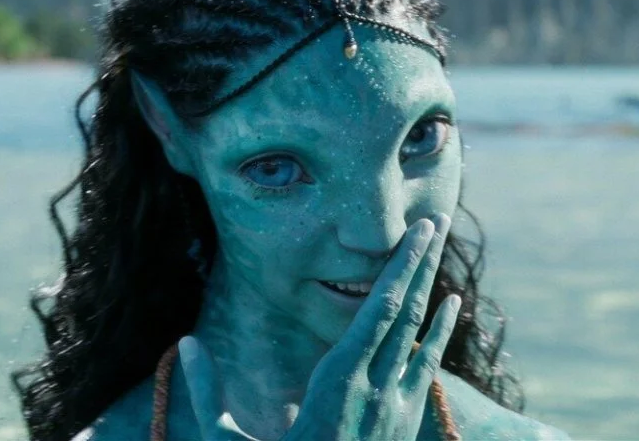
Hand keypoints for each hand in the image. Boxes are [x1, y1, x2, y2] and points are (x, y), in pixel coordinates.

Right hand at [178, 214, 460, 440]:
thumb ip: (206, 394)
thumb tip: (187, 342)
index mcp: (336, 385)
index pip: (377, 313)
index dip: (399, 268)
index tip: (416, 230)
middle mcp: (375, 389)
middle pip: (405, 312)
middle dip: (420, 261)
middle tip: (435, 217)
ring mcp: (395, 407)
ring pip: (420, 334)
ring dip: (431, 286)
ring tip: (439, 245)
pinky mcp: (404, 421)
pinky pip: (428, 366)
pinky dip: (440, 332)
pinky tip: (452, 306)